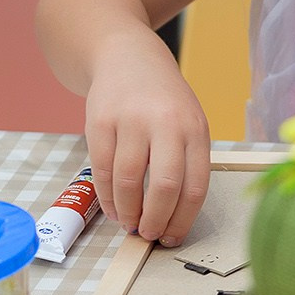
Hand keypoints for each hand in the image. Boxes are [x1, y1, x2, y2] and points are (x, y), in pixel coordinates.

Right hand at [82, 34, 210, 245]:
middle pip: (164, 186)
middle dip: (156, 220)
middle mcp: (165, 123)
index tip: (173, 237)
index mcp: (195, 128)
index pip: (195, 185)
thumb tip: (173, 216)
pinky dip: (107, 198)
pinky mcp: (99, 122)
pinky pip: (102, 171)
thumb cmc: (163, 100)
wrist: (127, 56)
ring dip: (128, 212)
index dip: (183, 219)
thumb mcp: (189, 121)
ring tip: (130, 224)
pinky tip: (113, 208)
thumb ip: (185, 162)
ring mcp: (131, 121)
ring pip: (128, 183)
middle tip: (150, 235)